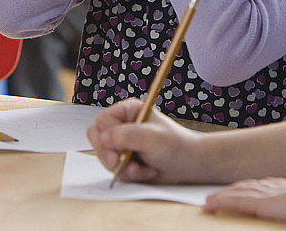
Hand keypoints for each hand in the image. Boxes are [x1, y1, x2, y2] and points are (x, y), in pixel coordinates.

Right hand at [86, 98, 201, 183]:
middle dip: (109, 154)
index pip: (102, 121)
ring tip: (141, 169)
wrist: (188, 165)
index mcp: (128, 111)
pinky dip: (127, 174)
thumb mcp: (152, 138)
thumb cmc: (175, 145)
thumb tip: (102, 138)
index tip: (119, 149)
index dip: (107, 136)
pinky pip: (113, 169)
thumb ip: (127, 136)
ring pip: (103, 156)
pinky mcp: (123, 159)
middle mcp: (122, 125)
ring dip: (121, 167)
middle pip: (97, 138)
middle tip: (121, 162)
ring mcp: (122, 144)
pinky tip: (144, 172)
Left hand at [204, 172, 285, 225]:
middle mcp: (274, 188)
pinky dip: (221, 203)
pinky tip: (210, 205)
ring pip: (237, 194)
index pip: (262, 187)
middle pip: (246, 188)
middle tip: (214, 197)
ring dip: (220, 197)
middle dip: (229, 192)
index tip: (239, 191)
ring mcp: (267, 194)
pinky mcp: (262, 204)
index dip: (247, 189)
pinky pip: (236, 202)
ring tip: (208, 202)